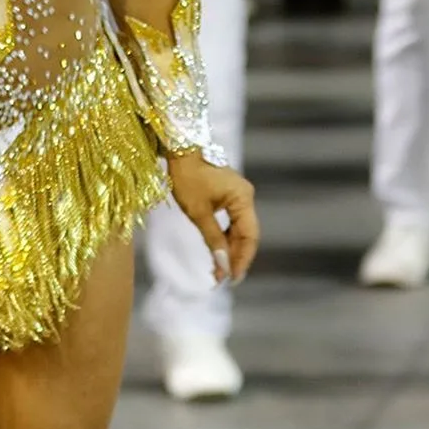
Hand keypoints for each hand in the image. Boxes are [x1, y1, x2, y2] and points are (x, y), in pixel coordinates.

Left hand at [167, 151, 258, 285]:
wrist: (178, 150)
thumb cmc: (187, 178)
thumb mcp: (198, 213)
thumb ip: (214, 240)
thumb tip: (223, 266)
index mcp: (243, 198)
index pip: (250, 236)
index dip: (242, 260)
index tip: (231, 279)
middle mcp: (245, 196)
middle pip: (246, 234)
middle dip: (235, 257)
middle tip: (222, 279)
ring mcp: (238, 195)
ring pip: (239, 229)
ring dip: (230, 249)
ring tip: (218, 270)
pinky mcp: (229, 195)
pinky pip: (232, 221)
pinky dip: (225, 237)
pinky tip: (217, 252)